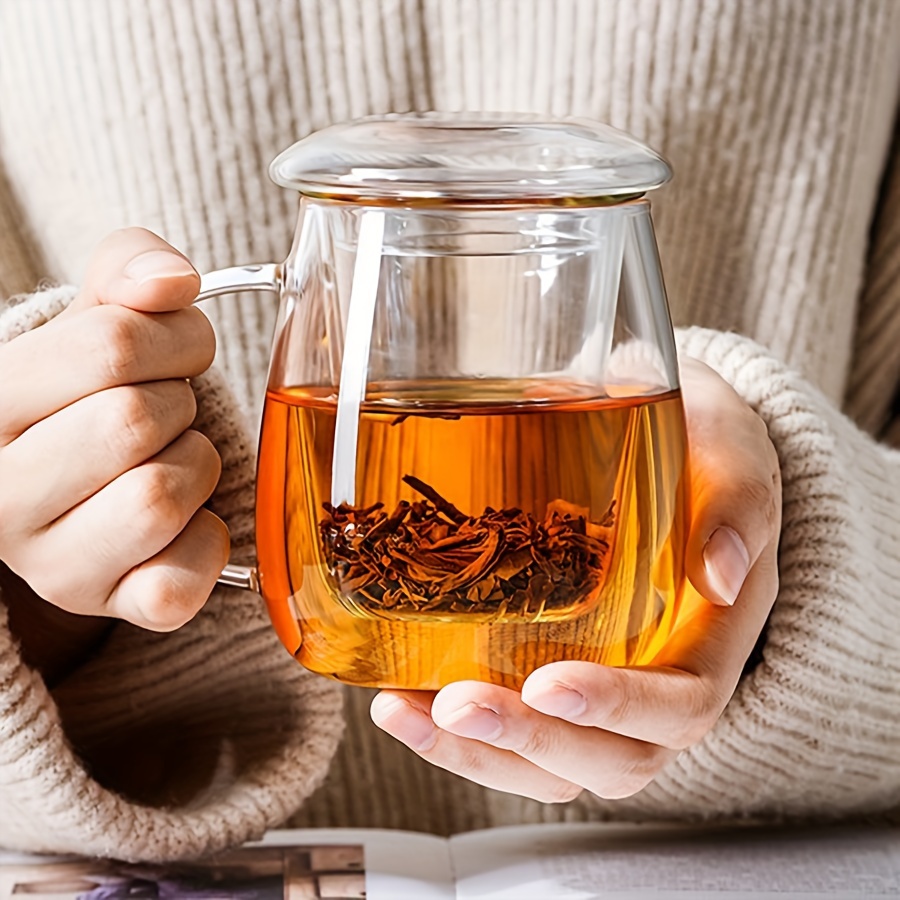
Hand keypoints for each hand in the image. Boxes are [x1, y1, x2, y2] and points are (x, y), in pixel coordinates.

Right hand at [0, 228, 227, 648]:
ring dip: (193, 466)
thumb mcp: (99, 312)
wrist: (85, 474)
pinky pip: (179, 581)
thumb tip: (170, 282)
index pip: (110, 347)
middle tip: (165, 412)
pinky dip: (205, 541)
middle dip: (177, 405)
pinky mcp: (106, 605)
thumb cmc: (95, 389)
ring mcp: (49, 564)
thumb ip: (130, 268)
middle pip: (133, 421)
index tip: (174, 355)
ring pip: (159, 497)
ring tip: (169, 460)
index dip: (175, 341)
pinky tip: (184, 520)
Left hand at [370, 359, 781, 801]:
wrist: (674, 447)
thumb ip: (736, 499)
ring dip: (480, 754)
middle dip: (531, 741)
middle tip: (458, 706)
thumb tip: (723, 571)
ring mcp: (606, 687)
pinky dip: (455, 732)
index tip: (548, 685)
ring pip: (555, 763)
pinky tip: (400, 701)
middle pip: (612, 757)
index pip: (682, 704)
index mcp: (713, 637)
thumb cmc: (702, 450)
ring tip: (407, 714)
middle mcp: (662, 681)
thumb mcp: (731, 453)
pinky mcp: (557, 674)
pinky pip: (517, 731)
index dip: (618, 708)